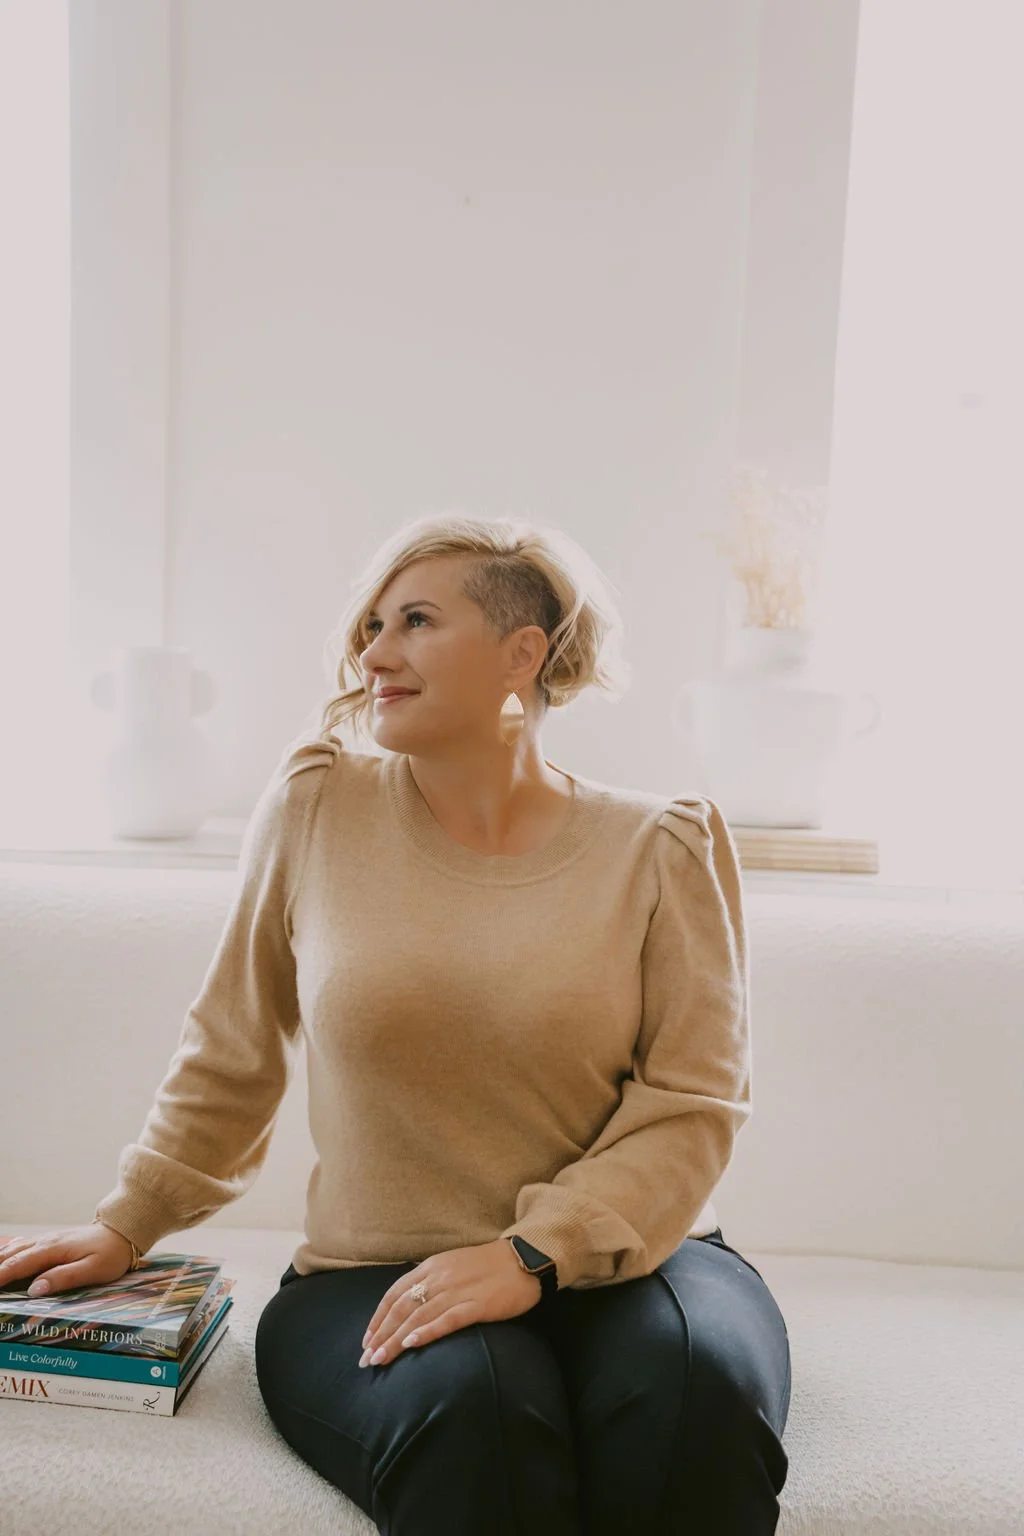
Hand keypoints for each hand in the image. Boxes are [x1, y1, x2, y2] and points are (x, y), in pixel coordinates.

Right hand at [0, 1224, 136, 1297]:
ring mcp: (48, 1239)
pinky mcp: (52, 1241)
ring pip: (16, 1248)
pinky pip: (24, 1245)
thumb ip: (63, 1278)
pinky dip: (10, 1252)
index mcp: (53, 1250)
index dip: (0, 1276)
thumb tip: (34, 1289)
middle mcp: (46, 1242)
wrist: (123, 1231)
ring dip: (0, 1259)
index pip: (19, 1264)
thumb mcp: (92, 1269)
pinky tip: (3, 1256)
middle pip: (12, 1255)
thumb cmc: (110, 1253)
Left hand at [359, 1239, 541, 1367]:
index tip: (366, 1340)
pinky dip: (426, 1332)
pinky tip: (411, 1344)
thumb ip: (431, 1280)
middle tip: (367, 1359)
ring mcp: (457, 1290)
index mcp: (432, 1266)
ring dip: (395, 1339)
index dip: (378, 1318)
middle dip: (381, 1335)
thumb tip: (408, 1301)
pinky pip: (446, 1320)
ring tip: (380, 1359)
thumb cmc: (489, 1265)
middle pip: (401, 1308)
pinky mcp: (476, 1305)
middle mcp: (439, 1277)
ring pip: (418, 1317)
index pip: (395, 1293)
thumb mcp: (452, 1265)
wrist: (524, 1258)